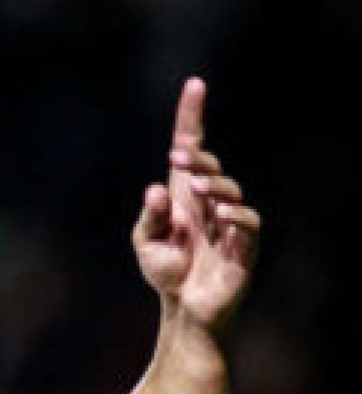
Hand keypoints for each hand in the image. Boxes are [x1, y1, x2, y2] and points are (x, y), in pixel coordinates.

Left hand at [132, 77, 261, 334]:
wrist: (185, 308)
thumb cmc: (166, 271)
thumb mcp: (145, 242)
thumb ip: (149, 217)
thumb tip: (155, 189)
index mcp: (183, 195)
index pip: (191, 147)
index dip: (192, 117)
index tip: (194, 85)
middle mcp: (209, 202)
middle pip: (210, 167)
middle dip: (197, 158)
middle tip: (178, 157)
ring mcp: (228, 222)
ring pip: (230, 191)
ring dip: (215, 184)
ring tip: (199, 188)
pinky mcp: (243, 247)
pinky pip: (247, 224)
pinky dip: (237, 215)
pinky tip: (223, 214)